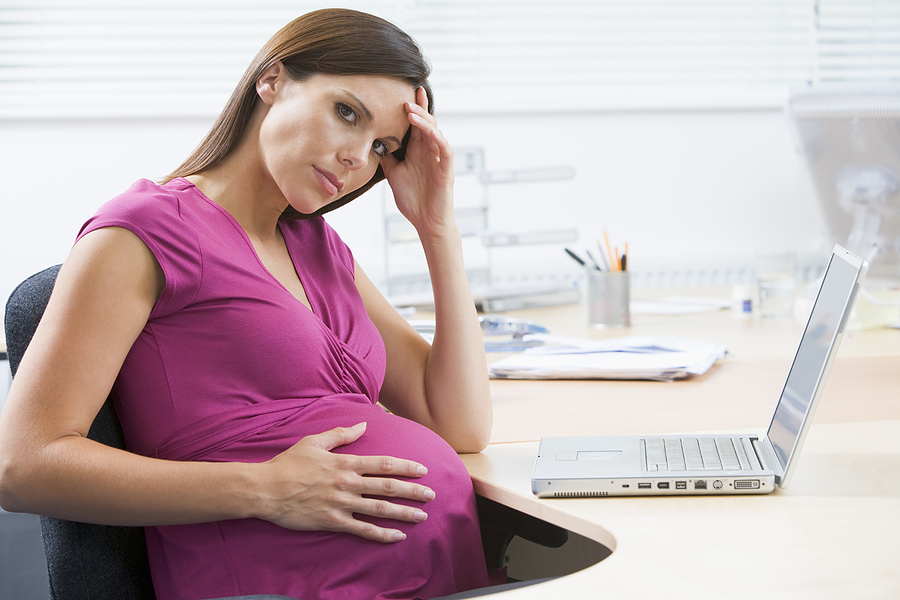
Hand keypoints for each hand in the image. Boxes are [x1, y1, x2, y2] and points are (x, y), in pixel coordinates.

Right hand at [258, 422, 433, 542]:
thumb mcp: (315, 442)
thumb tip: (363, 425)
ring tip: (421, 516)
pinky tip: (397, 536)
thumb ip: (341, 434)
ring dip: (403, 513)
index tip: (423, 470)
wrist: (266, 489)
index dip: (406, 467)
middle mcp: (348, 483)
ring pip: (379, 509)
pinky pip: (362, 530)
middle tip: (431, 495)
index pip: (384, 464)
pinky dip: (381, 534)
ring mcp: (341, 504)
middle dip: (413, 491)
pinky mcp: (332, 521)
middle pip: (388, 487)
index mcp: (346, 462)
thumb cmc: (289, 463)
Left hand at [381, 87, 455, 239]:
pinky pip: (445, 150)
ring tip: (412, 111)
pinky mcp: (446, 170)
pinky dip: (438, 139)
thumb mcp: (393, 174)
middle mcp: (429, 152)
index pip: (416, 125)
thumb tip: (373, 142)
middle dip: (418, 109)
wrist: (425, 222)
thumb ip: (387, 157)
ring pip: (435, 133)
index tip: (405, 92)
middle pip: (427, 123)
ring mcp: (439, 160)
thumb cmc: (412, 200)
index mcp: (418, 151)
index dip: (413, 109)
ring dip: (424, 121)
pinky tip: (430, 131)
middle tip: (407, 97)